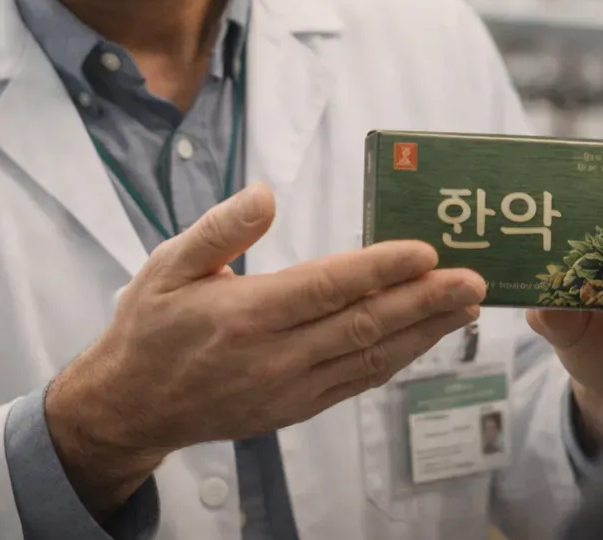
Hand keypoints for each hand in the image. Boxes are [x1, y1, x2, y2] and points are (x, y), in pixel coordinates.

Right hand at [46, 183, 484, 518]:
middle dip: (424, 302)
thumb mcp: (166, 265)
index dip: (379, 270)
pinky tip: (426, 337)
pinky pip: (357, 382)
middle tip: (472, 279)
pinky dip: (397, 359)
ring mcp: (289, 389)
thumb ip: (219, 229)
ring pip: (369, 359)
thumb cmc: (150, 327)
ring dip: (424, 332)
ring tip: (467, 305)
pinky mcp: (297, 407)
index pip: (325, 288)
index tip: (424, 251)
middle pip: (362, 326)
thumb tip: (265, 194)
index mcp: (243, 315)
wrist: (130, 407)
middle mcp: (273, 357)